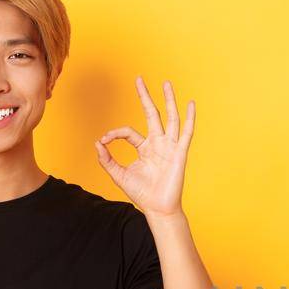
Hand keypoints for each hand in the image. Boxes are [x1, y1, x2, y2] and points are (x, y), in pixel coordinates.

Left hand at [94, 75, 195, 216]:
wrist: (157, 208)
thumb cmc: (142, 194)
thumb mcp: (119, 175)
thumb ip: (107, 159)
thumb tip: (97, 143)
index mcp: (144, 148)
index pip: (128, 132)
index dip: (114, 133)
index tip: (104, 140)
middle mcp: (158, 143)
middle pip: (152, 114)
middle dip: (145, 97)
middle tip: (139, 79)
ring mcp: (170, 147)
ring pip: (170, 118)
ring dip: (168, 100)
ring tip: (166, 83)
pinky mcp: (179, 153)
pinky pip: (186, 133)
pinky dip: (190, 118)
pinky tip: (191, 104)